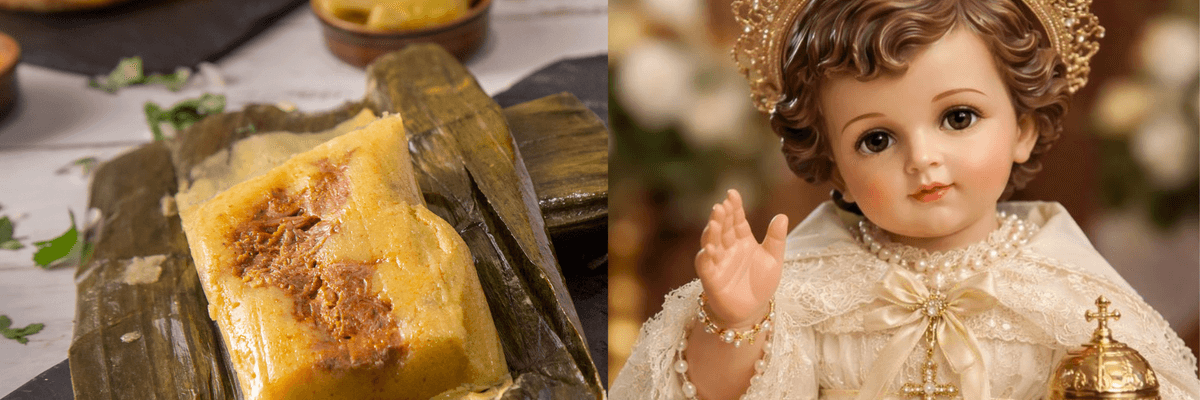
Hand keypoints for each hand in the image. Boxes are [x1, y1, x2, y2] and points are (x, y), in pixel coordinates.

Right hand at [695, 189, 788, 327]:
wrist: (752, 310)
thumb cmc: (761, 283)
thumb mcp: (774, 260)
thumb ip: (776, 239)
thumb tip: (782, 216)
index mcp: (743, 240)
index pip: (737, 220)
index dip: (734, 207)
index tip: (732, 193)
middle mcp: (728, 248)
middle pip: (723, 228)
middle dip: (721, 216)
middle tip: (721, 205)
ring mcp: (718, 261)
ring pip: (711, 243)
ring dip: (711, 232)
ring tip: (715, 222)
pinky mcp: (711, 278)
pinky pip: (705, 265)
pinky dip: (705, 257)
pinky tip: (708, 248)